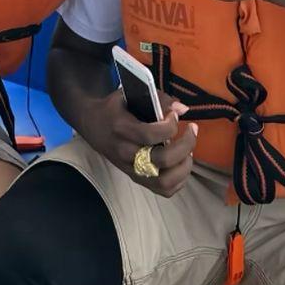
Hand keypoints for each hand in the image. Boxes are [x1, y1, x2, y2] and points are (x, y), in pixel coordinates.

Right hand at [82, 88, 198, 196]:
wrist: (92, 125)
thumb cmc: (114, 108)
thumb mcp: (130, 94)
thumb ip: (158, 99)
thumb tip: (183, 109)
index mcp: (121, 130)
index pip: (150, 135)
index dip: (170, 126)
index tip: (174, 116)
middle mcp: (125, 154)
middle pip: (162, 160)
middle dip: (185, 145)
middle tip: (192, 130)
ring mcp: (131, 170)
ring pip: (164, 181)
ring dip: (184, 167)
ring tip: (189, 151)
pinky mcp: (136, 179)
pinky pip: (164, 190)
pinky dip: (179, 180)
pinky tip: (182, 163)